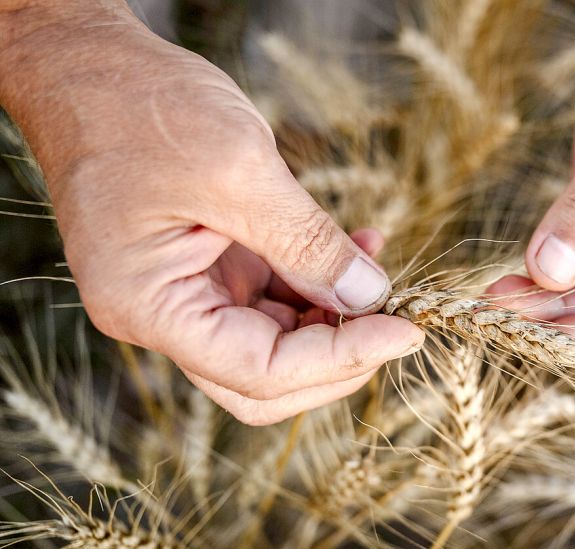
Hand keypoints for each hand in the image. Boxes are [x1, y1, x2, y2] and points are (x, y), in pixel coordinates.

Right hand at [0, 2, 423, 423]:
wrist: (90, 66)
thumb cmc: (139, 107)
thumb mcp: (237, 171)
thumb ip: (307, 243)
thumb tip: (369, 296)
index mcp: (150, 308)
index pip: (259, 372)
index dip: (341, 360)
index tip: (405, 331)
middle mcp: (163, 314)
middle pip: (265, 379)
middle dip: (338, 356)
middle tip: (396, 320)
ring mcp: (186, 291)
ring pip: (275, 340)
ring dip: (336, 314)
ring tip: (379, 269)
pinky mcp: (207, 264)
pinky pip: (273, 294)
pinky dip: (317, 278)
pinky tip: (358, 248)